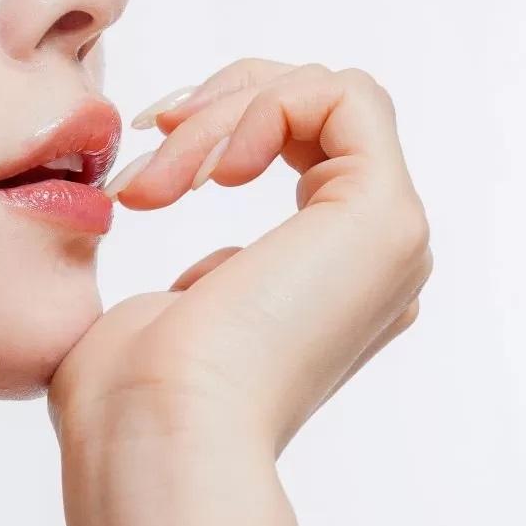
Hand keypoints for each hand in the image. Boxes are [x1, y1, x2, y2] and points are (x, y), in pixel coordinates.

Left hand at [48, 60, 431, 462]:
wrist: (157, 430)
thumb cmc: (134, 396)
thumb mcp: (172, 318)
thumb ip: (208, 284)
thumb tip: (211, 274)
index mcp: (336, 287)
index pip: (307, 146)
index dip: (222, 121)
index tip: (143, 155)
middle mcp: (378, 262)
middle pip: (322, 110)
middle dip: (221, 104)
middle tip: (147, 139)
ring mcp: (391, 239)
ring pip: (327, 96)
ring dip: (225, 112)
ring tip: (161, 181)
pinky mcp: (387, 216)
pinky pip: (344, 95)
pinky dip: (265, 105)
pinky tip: (214, 172)